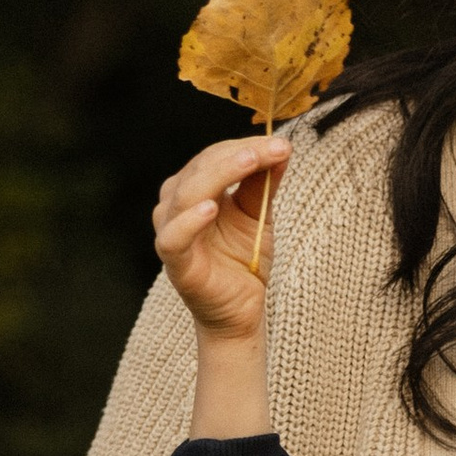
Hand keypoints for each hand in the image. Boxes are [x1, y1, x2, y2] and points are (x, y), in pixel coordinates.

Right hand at [153, 135, 290, 352]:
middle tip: (275, 149)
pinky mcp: (175, 262)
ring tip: (249, 162)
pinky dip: (190, 221)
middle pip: (202, 168)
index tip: (283, 145)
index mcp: (195, 188)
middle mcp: (176, 204)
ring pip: (186, 194)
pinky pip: (174, 238)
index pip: (216, 156)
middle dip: (240, 155)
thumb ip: (263, 184)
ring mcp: (172, 231)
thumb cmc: (244, 260)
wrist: (242, 310)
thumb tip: (282, 148)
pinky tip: (211, 208)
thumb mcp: (259, 215)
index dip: (248, 147)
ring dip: (220, 174)